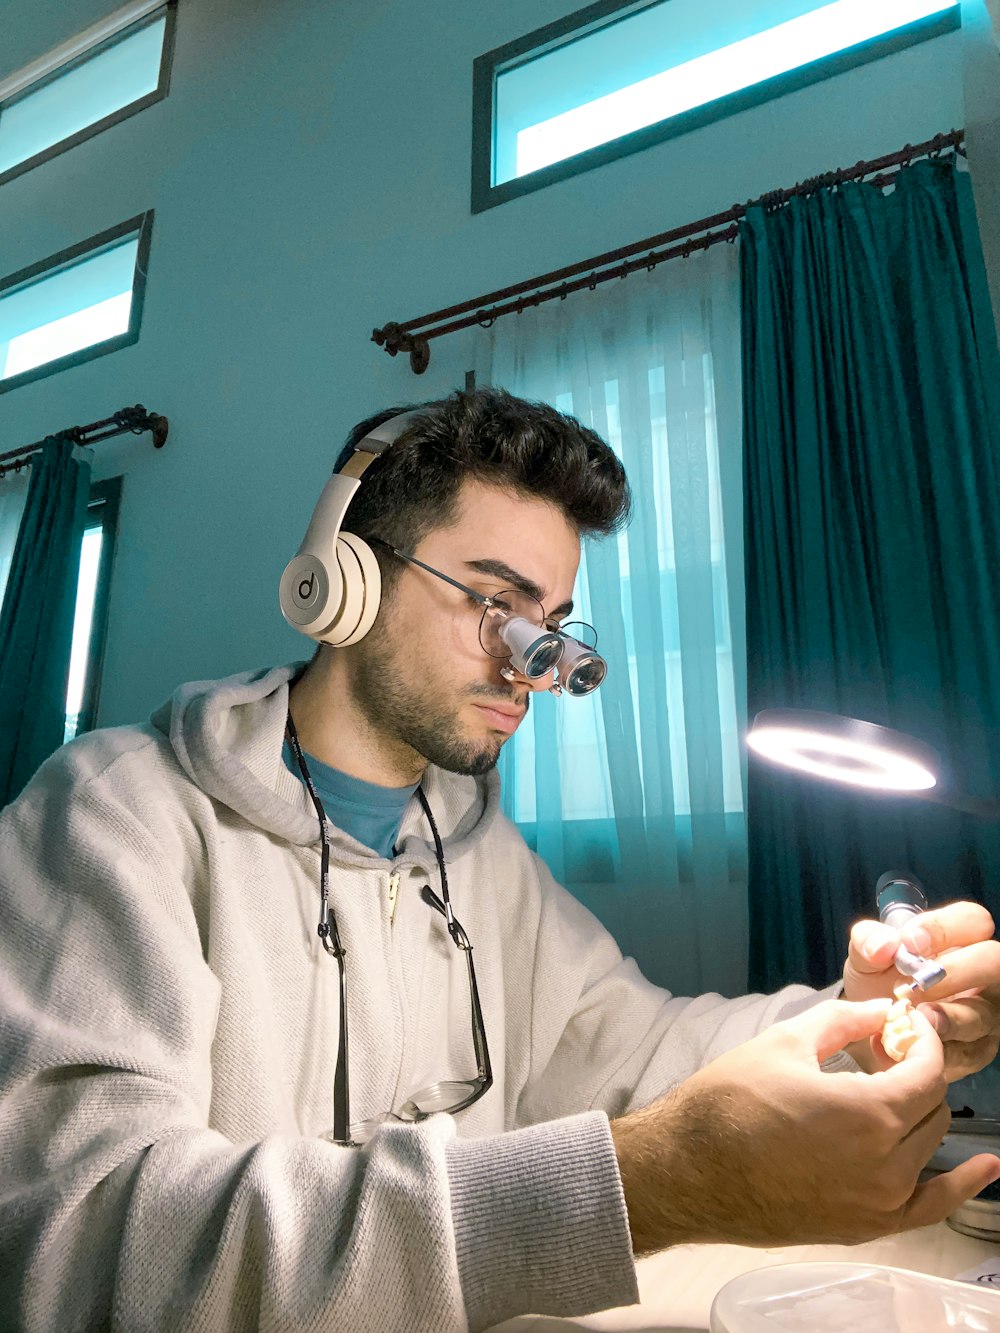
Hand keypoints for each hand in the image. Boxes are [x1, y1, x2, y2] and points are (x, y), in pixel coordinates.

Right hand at [611, 998, 999, 1253]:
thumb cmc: (730, 1101)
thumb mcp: (786, 1042)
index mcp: (870, 1113)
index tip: (903, 1024)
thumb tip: (881, 1012)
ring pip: (929, 1148)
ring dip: (920, 1113)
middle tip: (883, 1051)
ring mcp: (879, 1202)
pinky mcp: (865, 1227)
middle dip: (915, 1071)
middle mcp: (886, 1164)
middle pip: (931, 1107)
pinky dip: (961, 1186)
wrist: (689, 1170)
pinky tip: (985, 1168)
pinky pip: (931, 1207)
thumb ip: (843, 1021)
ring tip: (889, 1089)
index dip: (920, 1040)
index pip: (927, 1070)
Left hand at [843, 901, 999, 1080]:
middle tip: (915, 984)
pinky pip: (970, 1052)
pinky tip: (913, 1045)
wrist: (868, 1031)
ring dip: (949, 1017)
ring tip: (916, 1017)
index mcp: (959, 939)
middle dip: (954, 971)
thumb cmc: (878, 982)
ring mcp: (984, 1013)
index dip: (944, 927)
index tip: (909, 943)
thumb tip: (884, 944)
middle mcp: (980, 975)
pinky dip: (939, 1050)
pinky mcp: (978, 1050)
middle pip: (992, 962)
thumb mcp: (865, 956)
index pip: (973, 920)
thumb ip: (868, 940)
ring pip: (983, 1013)